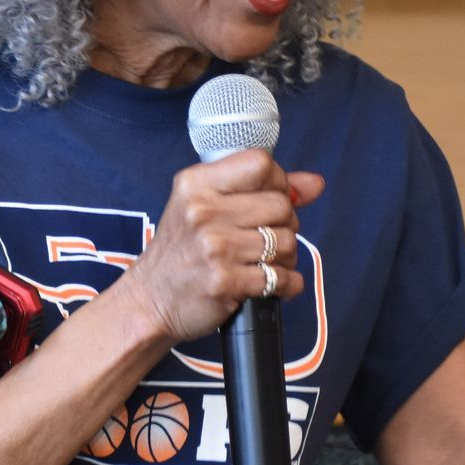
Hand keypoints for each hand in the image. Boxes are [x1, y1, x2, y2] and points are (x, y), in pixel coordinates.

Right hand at [122, 150, 325, 344]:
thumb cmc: (182, 251)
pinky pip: (282, 278)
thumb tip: (314, 184)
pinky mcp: (225, 282)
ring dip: (285, 257)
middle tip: (266, 238)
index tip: (270, 198)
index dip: (277, 181)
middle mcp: (203, 212)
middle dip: (285, 224)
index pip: (260, 164)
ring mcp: (214, 248)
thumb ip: (260, 189)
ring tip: (264, 263)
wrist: (150, 300)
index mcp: (196, 185)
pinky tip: (269, 284)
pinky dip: (286, 284)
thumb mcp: (206, 207)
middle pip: (281, 205)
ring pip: (286, 242)